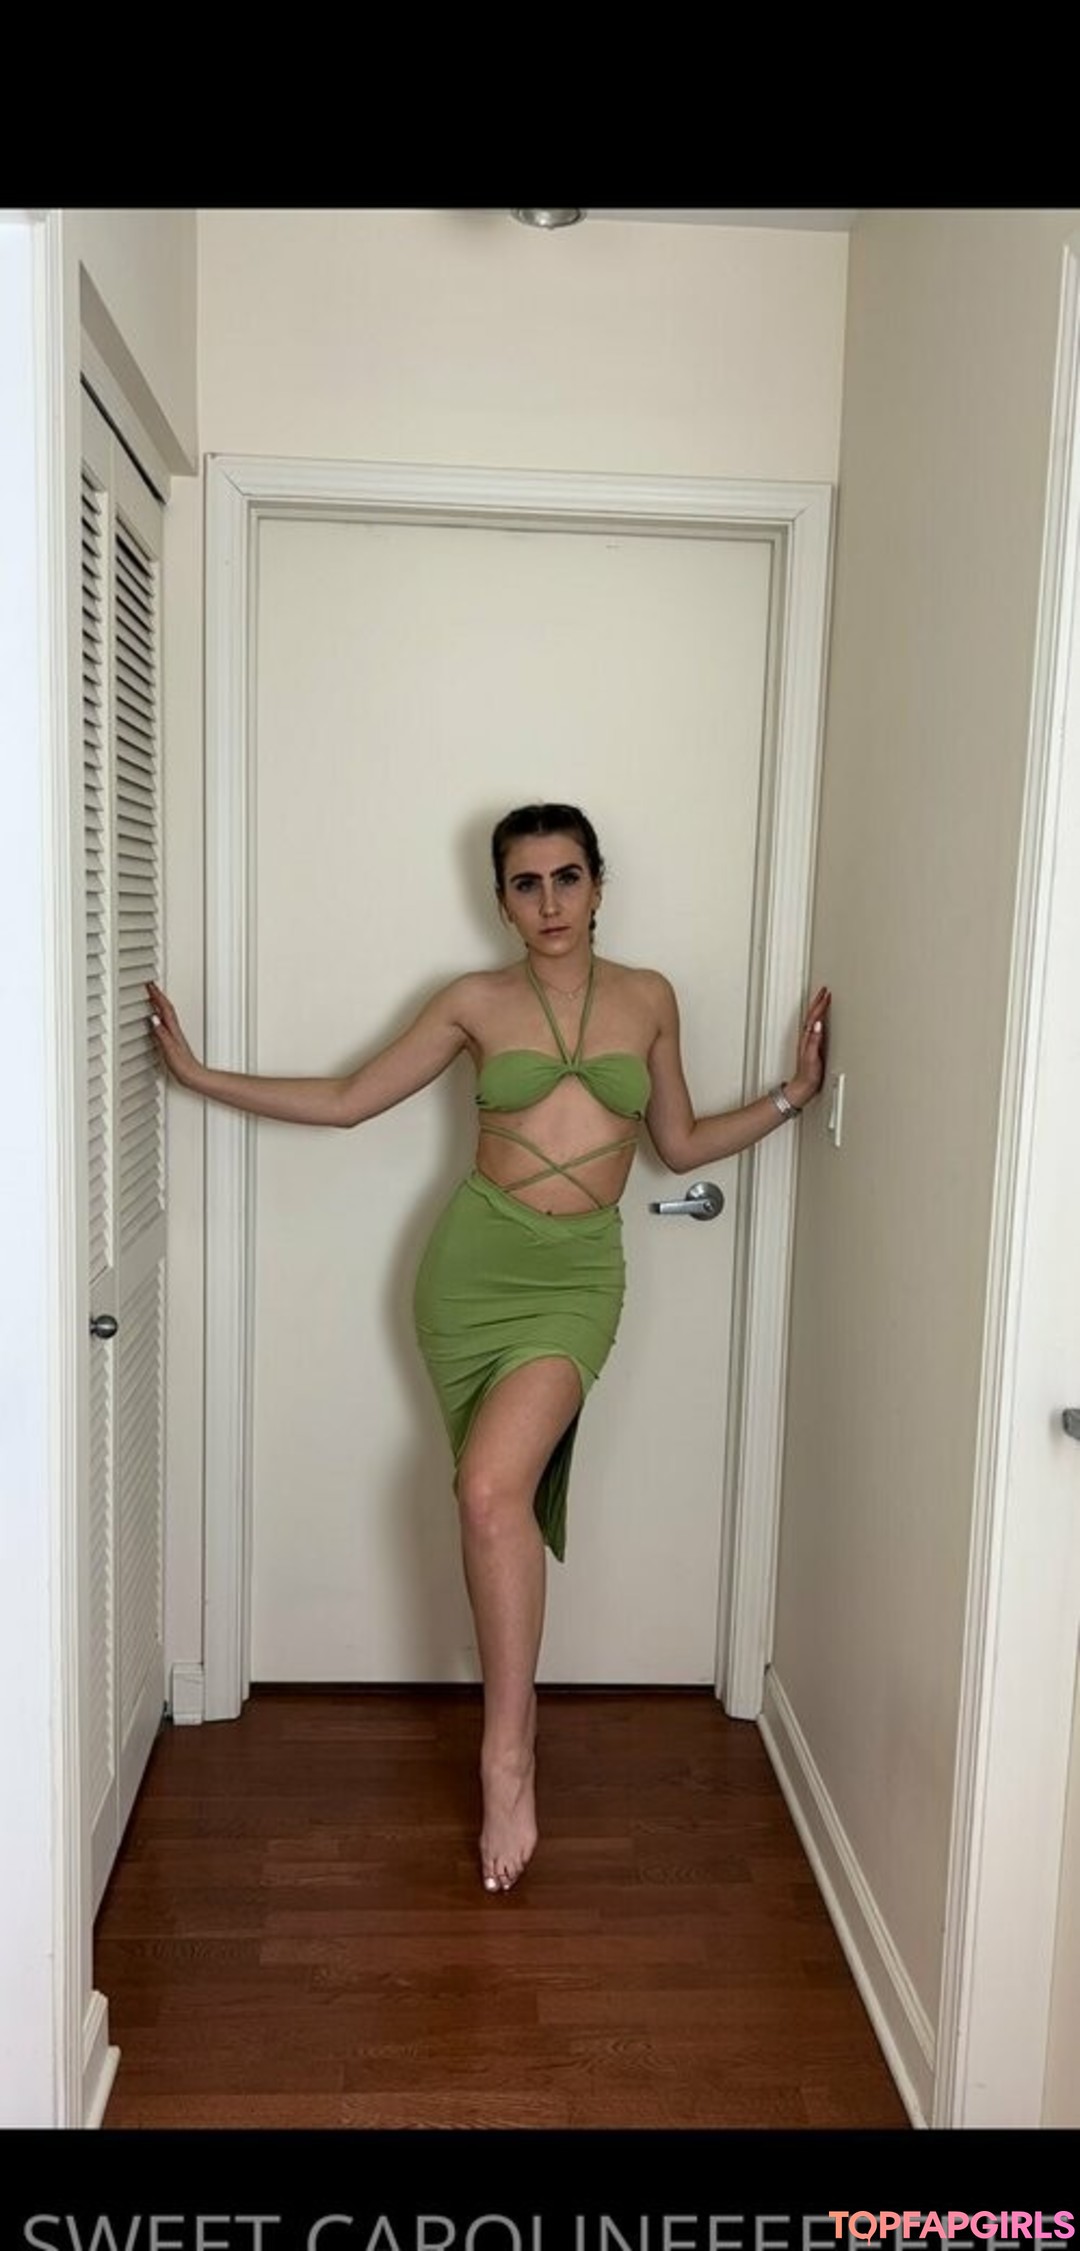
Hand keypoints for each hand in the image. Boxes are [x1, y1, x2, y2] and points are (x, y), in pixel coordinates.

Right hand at [146, 980, 201, 1087]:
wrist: (191, 1075)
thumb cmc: (182, 1065)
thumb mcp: (169, 1049)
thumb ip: (161, 1034)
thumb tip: (153, 1018)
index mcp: (173, 1030)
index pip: (165, 1008)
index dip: (157, 995)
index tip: (149, 985)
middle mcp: (174, 1030)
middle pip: (166, 1007)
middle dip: (157, 995)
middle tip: (149, 985)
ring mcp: (174, 1034)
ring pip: (166, 1014)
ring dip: (159, 1003)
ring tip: (151, 996)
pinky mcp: (173, 1041)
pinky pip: (165, 1022)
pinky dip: (159, 1015)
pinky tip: (156, 1017)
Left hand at [785, 985, 830, 1110]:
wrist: (804, 1087)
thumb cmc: (808, 1075)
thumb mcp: (812, 1057)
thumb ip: (814, 1041)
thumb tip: (818, 1024)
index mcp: (807, 1038)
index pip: (814, 1017)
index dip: (820, 1005)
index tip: (827, 994)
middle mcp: (807, 1038)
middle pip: (812, 1015)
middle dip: (818, 1002)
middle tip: (825, 991)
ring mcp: (809, 1042)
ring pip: (813, 1020)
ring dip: (818, 1009)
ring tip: (824, 1000)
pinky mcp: (813, 1047)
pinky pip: (816, 1028)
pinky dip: (819, 1020)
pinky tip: (823, 1020)